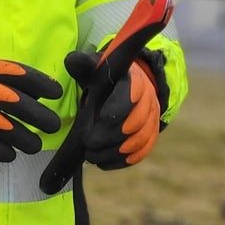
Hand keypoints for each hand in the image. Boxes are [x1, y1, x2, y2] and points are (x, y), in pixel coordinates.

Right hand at [0, 58, 61, 162]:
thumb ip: (1, 78)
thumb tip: (36, 93)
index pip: (17, 73)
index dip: (40, 83)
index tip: (56, 93)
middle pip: (14, 102)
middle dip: (38, 115)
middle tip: (52, 125)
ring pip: (2, 126)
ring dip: (23, 138)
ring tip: (34, 145)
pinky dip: (0, 150)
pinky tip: (11, 154)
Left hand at [63, 50, 162, 168]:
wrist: (124, 87)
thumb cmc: (103, 77)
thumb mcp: (93, 67)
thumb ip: (82, 64)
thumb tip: (73, 61)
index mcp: (133, 80)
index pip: (131, 94)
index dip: (119, 107)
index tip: (102, 117)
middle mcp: (147, 101)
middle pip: (136, 122)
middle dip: (110, 135)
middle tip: (88, 142)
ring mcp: (151, 120)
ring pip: (139, 141)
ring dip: (114, 151)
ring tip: (91, 155)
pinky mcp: (149, 137)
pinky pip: (141, 153)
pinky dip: (122, 161)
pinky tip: (102, 163)